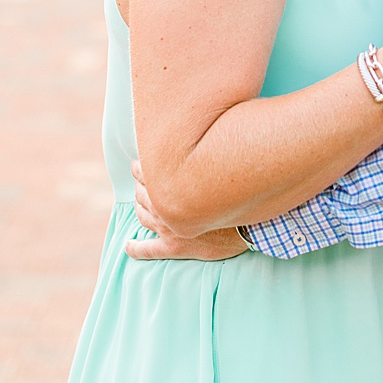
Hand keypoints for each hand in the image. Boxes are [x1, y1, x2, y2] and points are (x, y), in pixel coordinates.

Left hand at [124, 161, 248, 260]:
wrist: (253, 224)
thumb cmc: (241, 192)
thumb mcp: (222, 166)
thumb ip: (203, 157)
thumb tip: (199, 133)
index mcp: (175, 185)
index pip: (147, 174)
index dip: (142, 168)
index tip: (141, 163)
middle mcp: (167, 206)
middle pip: (143, 194)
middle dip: (139, 186)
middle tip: (141, 180)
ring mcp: (169, 228)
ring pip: (143, 216)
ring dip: (138, 208)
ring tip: (139, 203)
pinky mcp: (175, 247)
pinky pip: (148, 249)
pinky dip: (136, 248)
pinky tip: (129, 246)